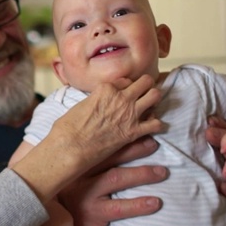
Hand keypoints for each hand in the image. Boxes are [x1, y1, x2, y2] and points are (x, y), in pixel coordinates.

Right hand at [13, 75, 163, 202]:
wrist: (70, 146)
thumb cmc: (68, 126)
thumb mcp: (80, 104)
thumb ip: (94, 98)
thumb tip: (97, 100)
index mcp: (106, 88)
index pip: (126, 79)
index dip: (127, 86)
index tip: (127, 91)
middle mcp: (121, 97)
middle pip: (145, 81)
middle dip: (146, 86)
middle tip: (144, 94)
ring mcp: (129, 114)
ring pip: (155, 96)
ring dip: (154, 100)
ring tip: (150, 106)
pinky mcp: (133, 132)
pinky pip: (156, 124)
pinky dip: (157, 125)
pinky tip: (152, 127)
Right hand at [58, 137, 166, 225]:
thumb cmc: (72, 200)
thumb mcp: (76, 178)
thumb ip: (89, 164)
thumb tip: (114, 143)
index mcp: (78, 163)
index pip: (100, 145)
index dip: (119, 136)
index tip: (137, 128)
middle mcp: (80, 174)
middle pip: (110, 156)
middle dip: (133, 148)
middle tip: (153, 143)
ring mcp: (86, 194)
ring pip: (116, 178)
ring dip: (142, 173)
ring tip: (162, 172)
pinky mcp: (93, 213)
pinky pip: (119, 207)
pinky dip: (139, 204)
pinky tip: (156, 202)